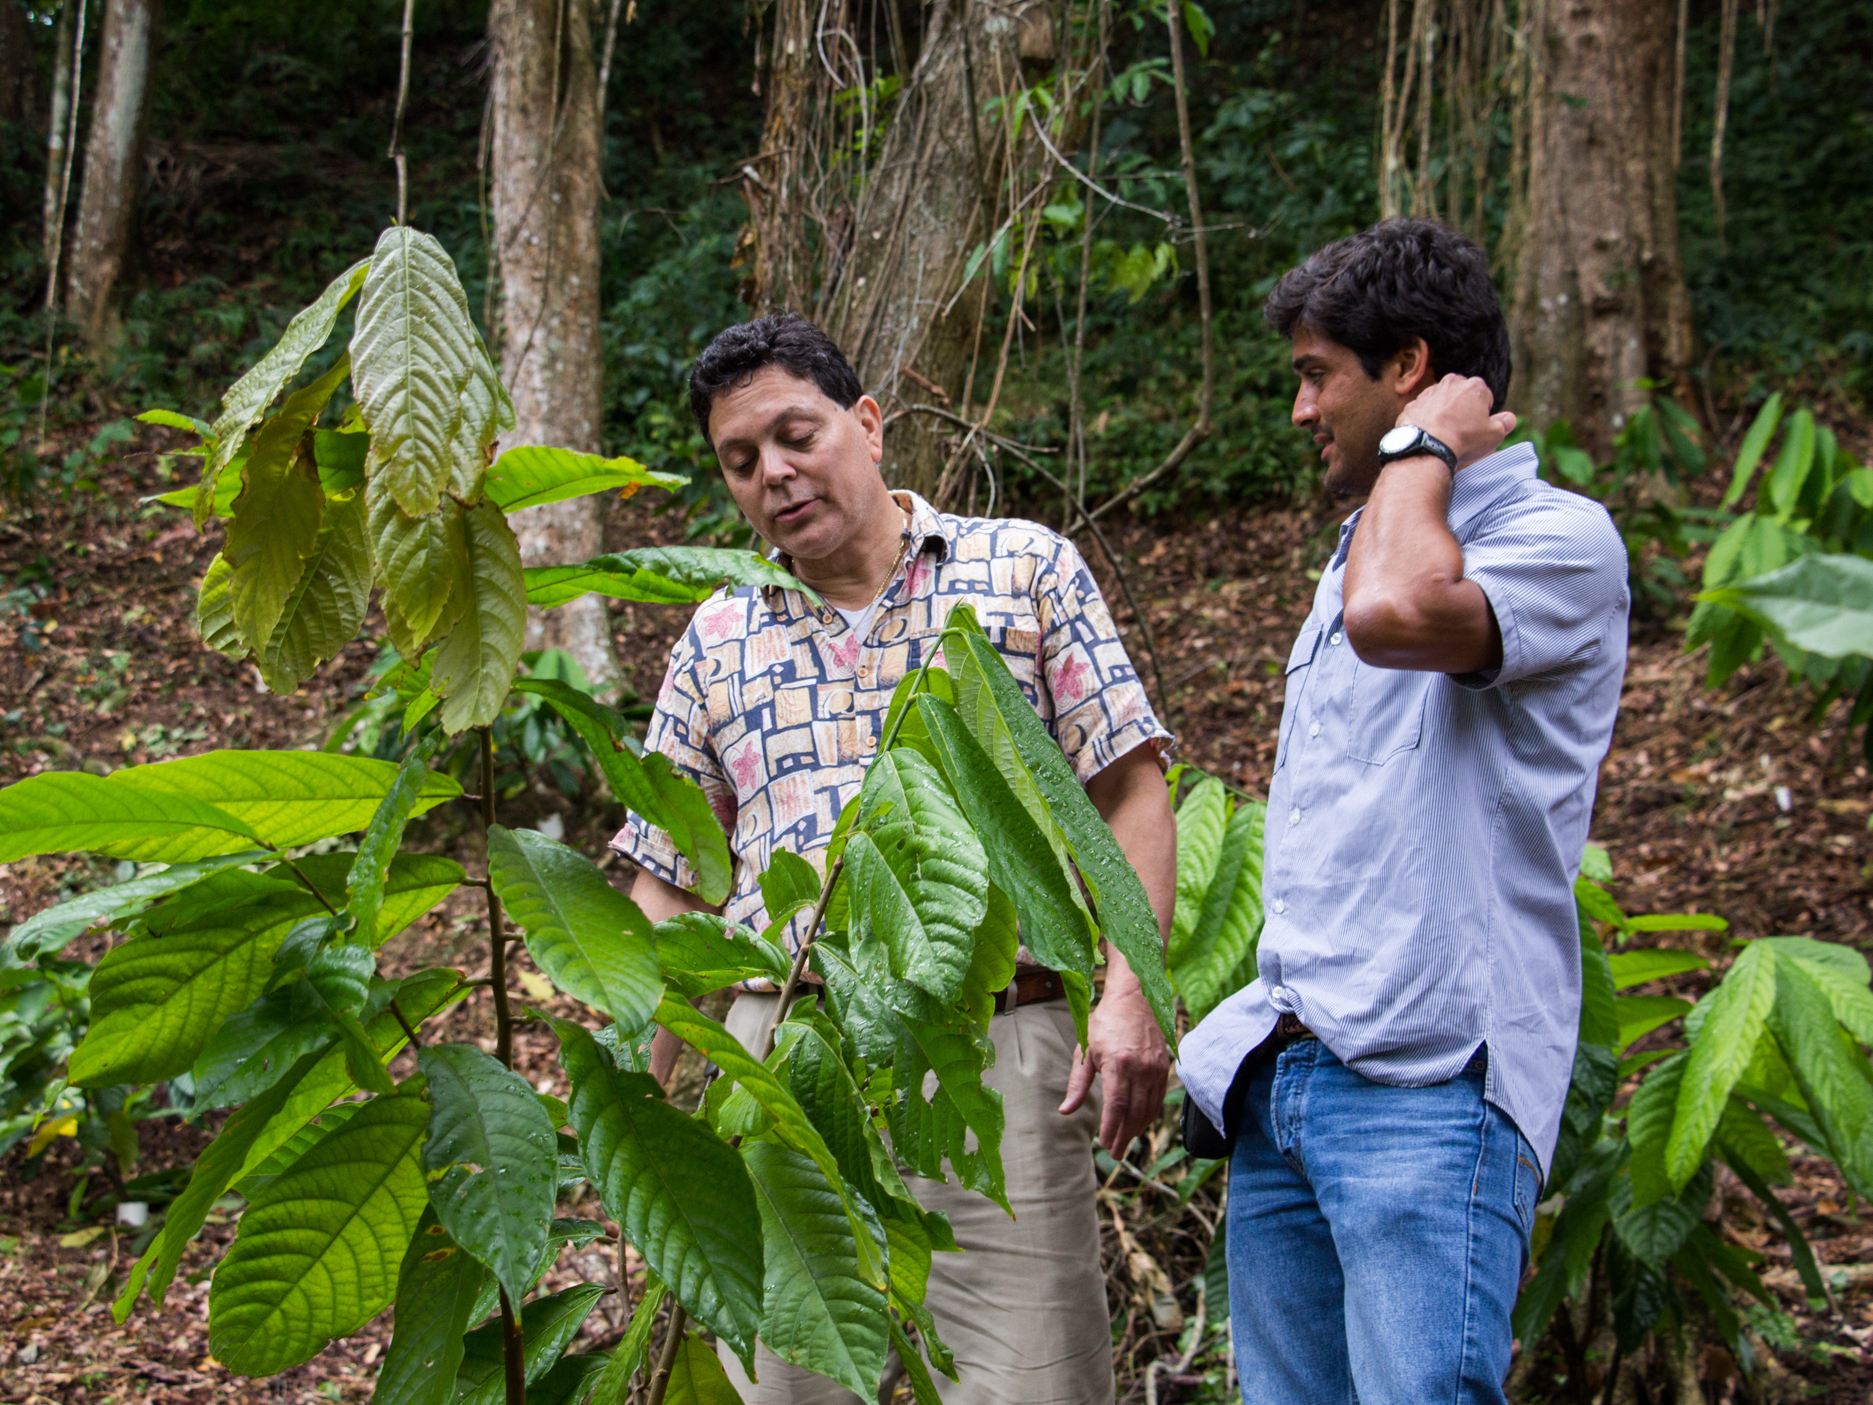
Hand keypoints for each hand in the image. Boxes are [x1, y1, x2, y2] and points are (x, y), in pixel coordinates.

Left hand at [1060, 986, 1170, 1157]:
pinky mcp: (1164, 1067)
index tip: (1104, 1145)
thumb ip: (1077, 1083)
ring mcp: (1156, 1068)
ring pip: (1149, 1109)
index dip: (1111, 1129)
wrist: (1134, 998)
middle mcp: (1141, 1068)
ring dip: (1137, 1129)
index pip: (1116, 1107)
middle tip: (1114, 1153)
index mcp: (1118, 1064)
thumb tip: (1065, 1110)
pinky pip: (1159, 1099)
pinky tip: (1139, 1124)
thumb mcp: (1085, 1049)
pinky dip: (1149, 1115)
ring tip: (1125, 1142)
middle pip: (1134, 1113)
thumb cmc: (1105, 1022)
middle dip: (1123, 1136)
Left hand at [1398, 373, 1517, 469]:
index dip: (1483, 415)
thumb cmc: (1463, 439)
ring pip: (1442, 402)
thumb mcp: (1494, 434)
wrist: (1426, 446)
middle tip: (1462, 431)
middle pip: (1462, 396)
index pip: (1485, 397)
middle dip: (1464, 410)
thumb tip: (1509, 418)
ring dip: (1444, 414)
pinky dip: (1427, 420)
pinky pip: (1424, 411)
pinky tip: (1430, 434)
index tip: (1477, 428)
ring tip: (1445, 434)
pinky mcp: (1413, 404)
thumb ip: (1505, 423)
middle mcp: (1451, 383)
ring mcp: (1429, 392)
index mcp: (1474, 386)